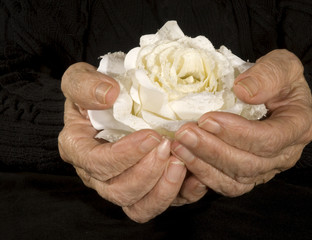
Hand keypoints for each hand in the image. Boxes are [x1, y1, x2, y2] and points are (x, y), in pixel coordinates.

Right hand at [58, 62, 185, 221]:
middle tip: (168, 147)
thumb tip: (108, 95)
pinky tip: (196, 177)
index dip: (124, 155)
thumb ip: (84, 85)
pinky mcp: (147, 188)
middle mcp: (98, 175)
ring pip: (140, 207)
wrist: (117, 100)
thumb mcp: (81, 79)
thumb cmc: (96, 92)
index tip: (151, 136)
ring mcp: (123, 184)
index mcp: (79, 150)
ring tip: (181, 163)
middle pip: (119, 192)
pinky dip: (182, 195)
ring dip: (163, 189)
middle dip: (147, 173)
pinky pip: (162, 203)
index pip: (97, 164)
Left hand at [172, 49, 311, 196]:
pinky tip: (184, 162)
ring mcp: (266, 169)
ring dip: (204, 166)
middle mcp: (285, 155)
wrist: (269, 93)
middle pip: (249, 164)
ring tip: (179, 147)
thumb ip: (269, 74)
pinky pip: (226, 186)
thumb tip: (243, 92)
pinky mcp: (248, 175)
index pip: (270, 139)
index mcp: (298, 128)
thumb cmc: (276, 78)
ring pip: (236, 181)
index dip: (238, 133)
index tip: (207, 119)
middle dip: (213, 151)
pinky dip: (204, 177)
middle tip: (184, 133)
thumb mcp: (281, 65)